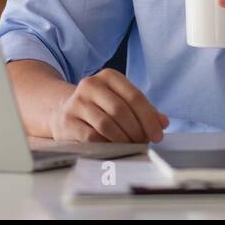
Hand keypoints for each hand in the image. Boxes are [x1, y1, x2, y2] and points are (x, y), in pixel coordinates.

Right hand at [47, 68, 169, 142]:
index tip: (158, 135)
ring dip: (123, 139)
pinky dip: (106, 145)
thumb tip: (162, 123)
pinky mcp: (68, 120)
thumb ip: (143, 110)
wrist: (62, 109)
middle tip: (144, 142)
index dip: (149, 118)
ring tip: (131, 146)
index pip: (134, 96)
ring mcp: (77, 102)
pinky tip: (114, 148)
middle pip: (121, 110)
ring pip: (106, 124)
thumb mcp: (121, 101)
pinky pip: (92, 136)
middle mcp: (91, 84)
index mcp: (109, 76)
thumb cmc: (99, 107)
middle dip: (137, 130)